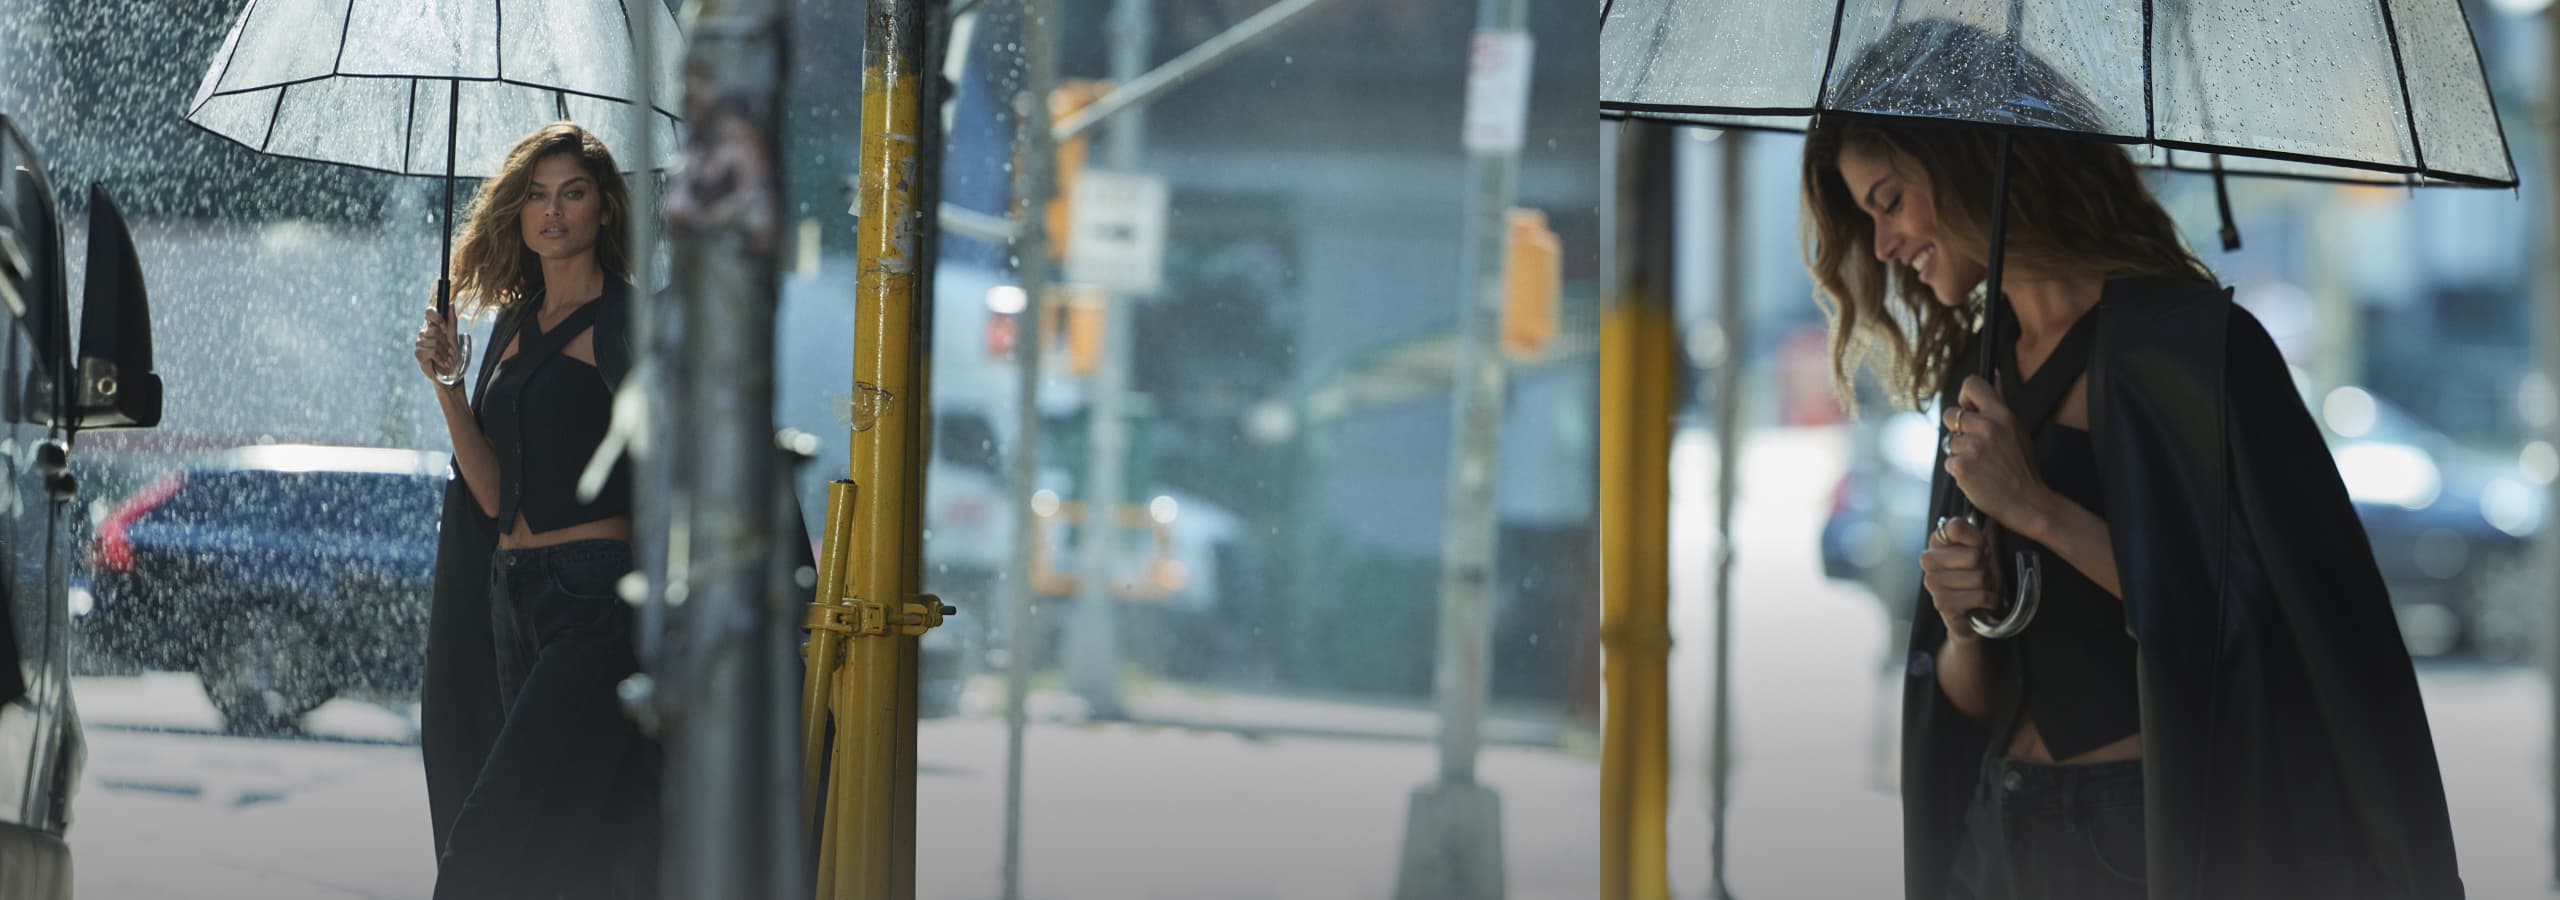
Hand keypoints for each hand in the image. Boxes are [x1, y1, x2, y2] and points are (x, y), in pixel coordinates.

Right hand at [414, 305, 461, 387]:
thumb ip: (452, 321)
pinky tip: (442, 362)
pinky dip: (441, 358)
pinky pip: (432, 351)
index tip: (445, 328)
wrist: (450, 373)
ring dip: (445, 352)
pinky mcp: (418, 353)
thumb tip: (451, 304)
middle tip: (450, 351)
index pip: (429, 312)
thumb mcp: (454, 336)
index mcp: (432, 326)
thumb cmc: (451, 355)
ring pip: (435, 341)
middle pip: (435, 330)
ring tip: (446, 358)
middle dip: (446, 342)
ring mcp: (419, 343)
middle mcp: (423, 332)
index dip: (437, 318)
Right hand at [1921, 516, 1994, 639]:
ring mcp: (1932, 581)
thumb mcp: (1982, 548)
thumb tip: (1990, 520)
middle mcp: (1928, 558)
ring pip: (1978, 577)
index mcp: (1937, 540)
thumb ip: (1983, 530)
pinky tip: (1982, 601)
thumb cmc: (1977, 575)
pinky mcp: (1941, 602)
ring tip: (1980, 587)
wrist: (1973, 612)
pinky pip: (1979, 596)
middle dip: (1985, 566)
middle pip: (1973, 555)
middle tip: (1981, 572)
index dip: (1978, 539)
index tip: (1981, 548)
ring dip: (1987, 585)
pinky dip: (1988, 600)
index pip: (1956, 527)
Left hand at [1941, 375, 2049, 531]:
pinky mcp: (1962, 468)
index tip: (1969, 410)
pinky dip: (1958, 470)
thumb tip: (1992, 374)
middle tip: (1975, 444)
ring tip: (1981, 464)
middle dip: (1958, 429)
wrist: (2027, 502)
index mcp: (2002, 415)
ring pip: (1949, 441)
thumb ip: (1999, 403)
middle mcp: (1987, 428)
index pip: (1971, 384)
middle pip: (1950, 414)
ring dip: (1959, 452)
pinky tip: (1976, 476)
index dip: (1965, 396)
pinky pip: (1949, 461)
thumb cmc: (2021, 467)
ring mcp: (1973, 448)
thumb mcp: (2016, 429)